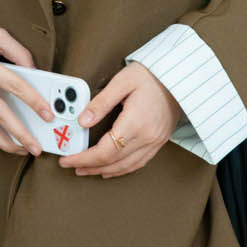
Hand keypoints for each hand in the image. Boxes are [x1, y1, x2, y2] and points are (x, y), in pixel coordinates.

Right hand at [0, 24, 51, 155]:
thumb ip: (19, 53)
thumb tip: (35, 73)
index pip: (14, 85)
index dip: (34, 101)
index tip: (48, 114)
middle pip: (0, 114)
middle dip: (21, 134)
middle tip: (36, 146)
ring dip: (7, 143)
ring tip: (23, 148)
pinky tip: (3, 141)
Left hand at [61, 63, 179, 177]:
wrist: (179, 77)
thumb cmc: (151, 76)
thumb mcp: (122, 81)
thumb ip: (101, 103)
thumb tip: (82, 120)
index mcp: (135, 123)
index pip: (104, 151)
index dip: (83, 158)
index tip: (67, 159)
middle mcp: (146, 137)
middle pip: (113, 162)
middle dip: (90, 166)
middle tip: (72, 165)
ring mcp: (155, 141)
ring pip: (126, 166)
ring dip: (104, 171)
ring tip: (87, 169)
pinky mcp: (159, 141)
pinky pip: (138, 163)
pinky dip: (121, 169)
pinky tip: (111, 168)